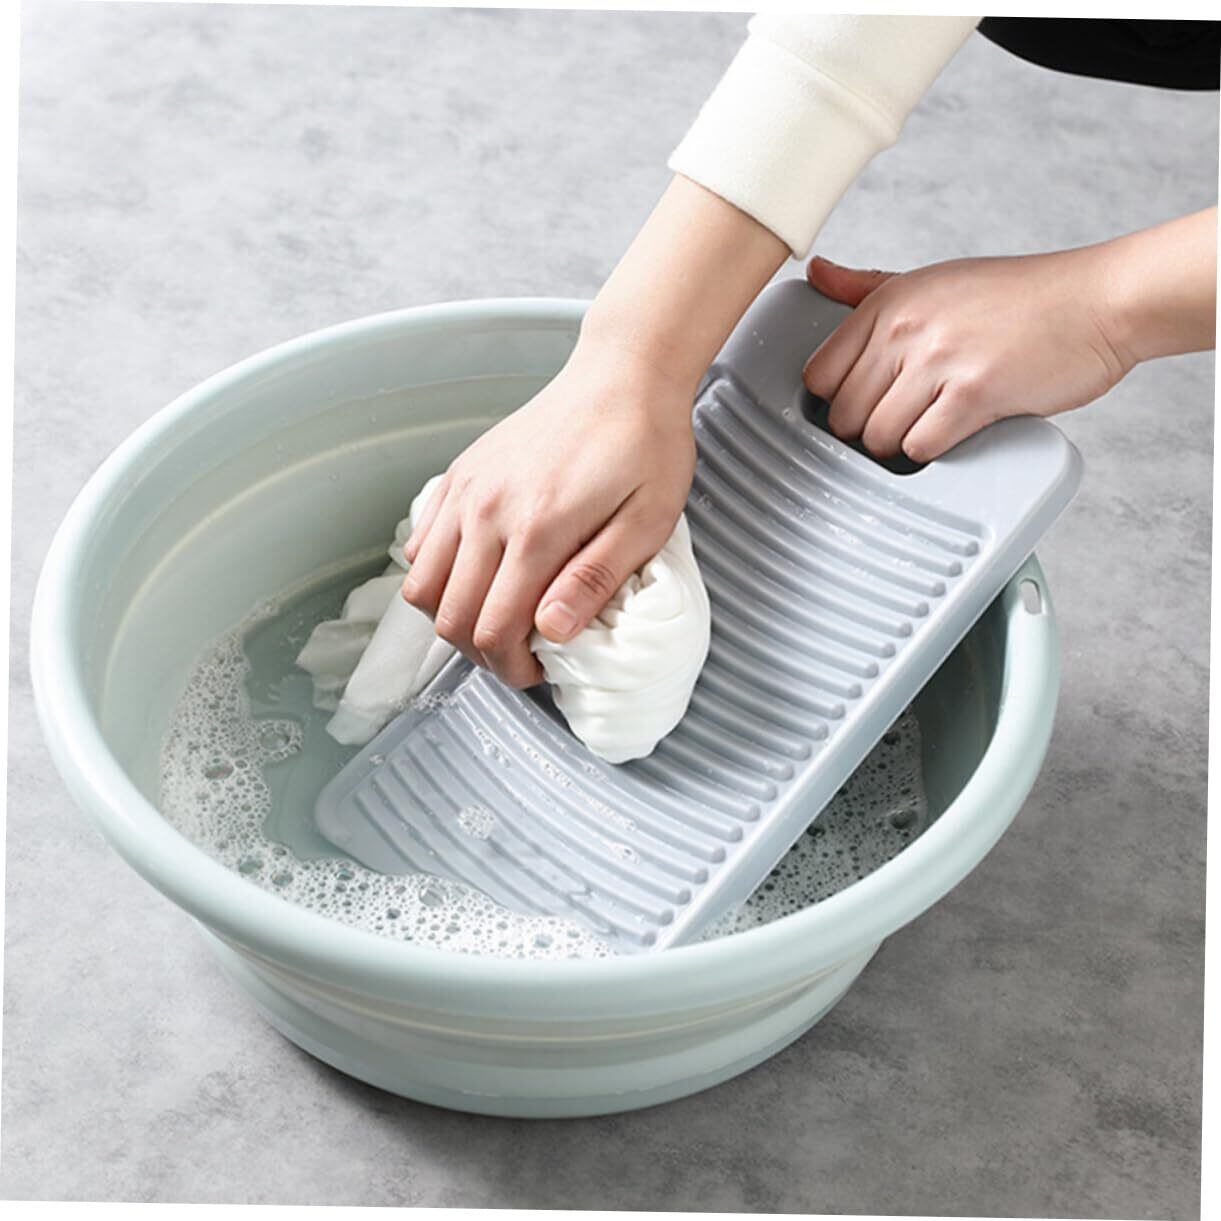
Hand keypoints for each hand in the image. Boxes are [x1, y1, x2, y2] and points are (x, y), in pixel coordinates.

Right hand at [398, 173, 788, 689]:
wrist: (623, 374)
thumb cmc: (647, 447)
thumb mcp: (647, 521)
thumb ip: (594, 579)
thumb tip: (550, 632)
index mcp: (536, 530)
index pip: (493, 629)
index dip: (510, 667)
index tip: (538, 671)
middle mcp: (486, 511)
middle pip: (449, 616)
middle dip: (480, 652)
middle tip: (519, 654)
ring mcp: (465, 490)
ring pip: (421, 584)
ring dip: (452, 616)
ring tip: (495, 618)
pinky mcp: (459, 474)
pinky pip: (421, 541)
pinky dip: (437, 572)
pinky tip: (478, 573)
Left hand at [801, 247, 1135, 462]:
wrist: (1099, 301)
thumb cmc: (1021, 297)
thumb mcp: (934, 279)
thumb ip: (867, 286)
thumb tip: (817, 273)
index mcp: (889, 302)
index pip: (818, 375)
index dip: (836, 399)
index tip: (861, 403)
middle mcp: (906, 328)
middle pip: (843, 415)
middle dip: (866, 430)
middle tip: (900, 420)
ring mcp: (939, 361)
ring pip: (877, 437)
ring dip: (898, 445)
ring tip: (928, 426)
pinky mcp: (974, 394)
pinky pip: (920, 447)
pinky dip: (932, 451)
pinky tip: (953, 430)